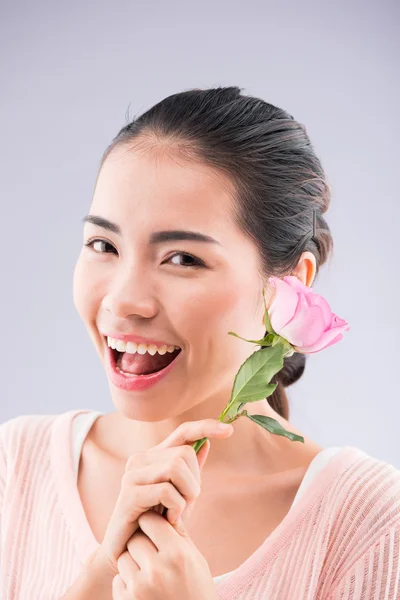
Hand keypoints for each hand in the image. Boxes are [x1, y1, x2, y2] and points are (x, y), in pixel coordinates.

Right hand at [96, 419, 233, 577]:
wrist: (130, 553)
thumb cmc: (156, 524)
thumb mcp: (180, 496)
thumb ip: (191, 472)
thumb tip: (206, 443)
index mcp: (153, 457)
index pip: (183, 431)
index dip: (206, 427)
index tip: (229, 430)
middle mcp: (140, 460)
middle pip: (184, 453)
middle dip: (195, 481)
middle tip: (186, 504)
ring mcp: (132, 475)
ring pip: (176, 467)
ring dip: (187, 494)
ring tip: (178, 512)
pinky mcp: (129, 494)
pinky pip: (166, 490)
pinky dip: (176, 507)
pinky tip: (169, 520)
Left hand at [112, 510, 218, 599]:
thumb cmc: (198, 592)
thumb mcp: (196, 561)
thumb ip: (179, 535)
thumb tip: (167, 508)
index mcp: (178, 555)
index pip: (149, 520)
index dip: (151, 523)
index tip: (155, 529)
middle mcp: (158, 570)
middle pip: (134, 538)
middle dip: (142, 543)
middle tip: (152, 554)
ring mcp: (140, 588)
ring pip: (123, 558)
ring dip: (132, 564)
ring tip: (149, 575)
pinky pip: (118, 580)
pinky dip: (127, 584)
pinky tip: (143, 591)